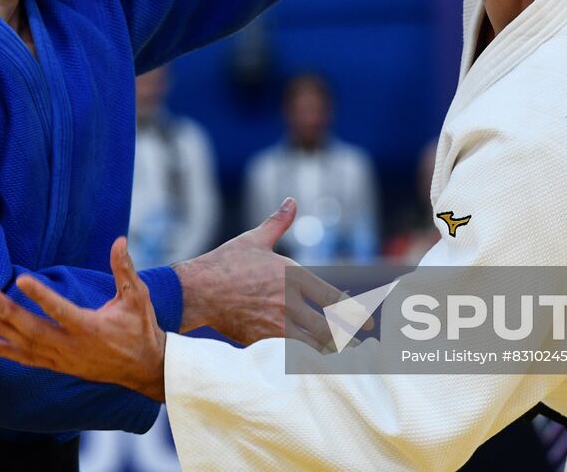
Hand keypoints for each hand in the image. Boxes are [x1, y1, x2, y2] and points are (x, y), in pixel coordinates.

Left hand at [0, 236, 167, 400]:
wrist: (144, 367)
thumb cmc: (140, 327)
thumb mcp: (137, 297)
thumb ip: (124, 269)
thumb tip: (118, 240)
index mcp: (91, 327)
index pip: (60, 310)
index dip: (40, 295)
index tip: (20, 280)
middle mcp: (74, 347)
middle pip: (35, 331)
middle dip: (10, 313)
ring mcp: (65, 360)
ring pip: (28, 346)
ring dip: (3, 331)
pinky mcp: (60, 366)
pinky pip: (29, 360)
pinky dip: (7, 352)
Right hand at [173, 198, 346, 349]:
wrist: (198, 290)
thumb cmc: (226, 262)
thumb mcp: (255, 239)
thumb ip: (278, 222)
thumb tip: (291, 201)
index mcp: (293, 276)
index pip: (332, 298)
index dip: (354, 312)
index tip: (369, 323)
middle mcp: (289, 303)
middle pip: (328, 327)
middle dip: (347, 337)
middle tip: (362, 343)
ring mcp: (276, 325)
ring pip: (312, 345)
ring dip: (328, 351)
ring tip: (344, 357)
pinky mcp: (261, 341)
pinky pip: (289, 355)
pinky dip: (304, 360)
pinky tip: (313, 365)